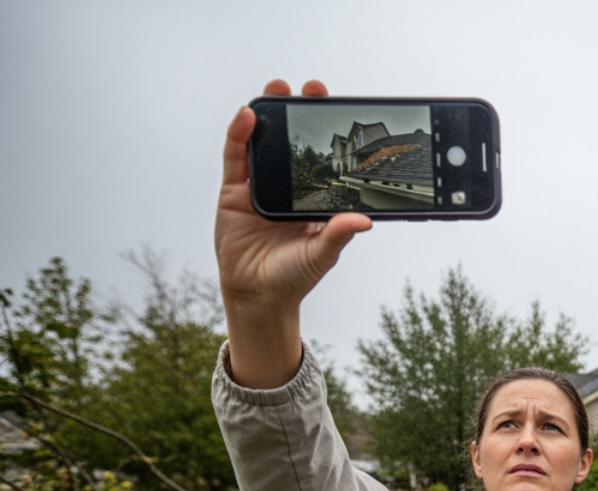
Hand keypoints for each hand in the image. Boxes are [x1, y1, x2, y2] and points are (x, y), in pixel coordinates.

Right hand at [215, 78, 370, 387]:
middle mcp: (288, 186)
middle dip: (300, 115)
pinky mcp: (234, 190)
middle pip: (293, 143)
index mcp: (314, 197)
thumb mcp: (321, 254)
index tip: (339, 110)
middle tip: (311, 90)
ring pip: (262, 142)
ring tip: (277, 88)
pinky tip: (248, 116)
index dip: (328, 134)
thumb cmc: (294, 276)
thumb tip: (363, 221)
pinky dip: (240, 135)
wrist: (258, 295)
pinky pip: (235, 156)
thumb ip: (338, 235)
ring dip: (268, 113)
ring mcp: (259, 185)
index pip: (323, 158)